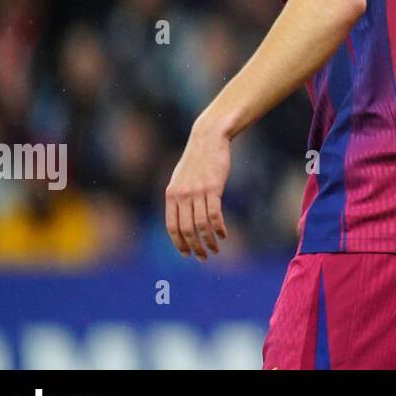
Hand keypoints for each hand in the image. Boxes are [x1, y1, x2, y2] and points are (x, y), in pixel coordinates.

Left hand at [165, 118, 231, 259]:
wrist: (208, 139)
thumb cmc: (197, 159)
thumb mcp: (181, 178)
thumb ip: (179, 197)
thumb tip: (181, 218)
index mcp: (171, 195)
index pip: (172, 227)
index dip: (179, 244)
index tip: (187, 254)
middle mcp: (181, 195)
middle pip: (187, 230)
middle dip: (195, 247)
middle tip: (204, 257)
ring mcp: (197, 192)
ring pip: (201, 225)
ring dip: (209, 241)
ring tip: (216, 249)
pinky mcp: (213, 188)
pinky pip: (215, 215)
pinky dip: (219, 228)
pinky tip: (224, 234)